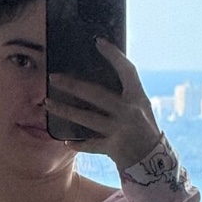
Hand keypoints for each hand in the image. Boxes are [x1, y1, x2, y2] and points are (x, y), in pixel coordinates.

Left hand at [45, 37, 161, 172]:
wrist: (153, 159)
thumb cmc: (144, 129)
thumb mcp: (141, 107)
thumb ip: (125, 94)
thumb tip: (99, 76)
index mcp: (138, 98)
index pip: (127, 71)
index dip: (114, 55)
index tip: (99, 42)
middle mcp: (129, 112)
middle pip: (96, 94)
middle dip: (72, 85)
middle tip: (53, 77)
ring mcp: (121, 130)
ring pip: (87, 118)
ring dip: (65, 111)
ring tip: (48, 104)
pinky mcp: (114, 148)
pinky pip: (91, 145)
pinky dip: (79, 144)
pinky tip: (66, 141)